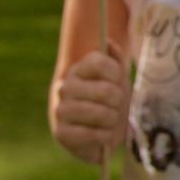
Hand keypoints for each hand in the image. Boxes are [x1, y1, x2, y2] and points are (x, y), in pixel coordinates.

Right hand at [52, 46, 128, 163]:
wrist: (99, 130)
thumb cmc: (110, 100)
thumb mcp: (117, 77)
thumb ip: (115, 58)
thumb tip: (109, 44)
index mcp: (79, 70)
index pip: (99, 61)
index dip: (116, 73)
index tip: (118, 81)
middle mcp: (66, 87)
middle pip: (105, 90)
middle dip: (119, 100)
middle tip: (117, 104)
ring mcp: (61, 110)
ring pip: (98, 113)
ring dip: (112, 118)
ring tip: (111, 119)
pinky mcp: (61, 133)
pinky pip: (89, 134)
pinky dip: (104, 135)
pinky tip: (104, 133)